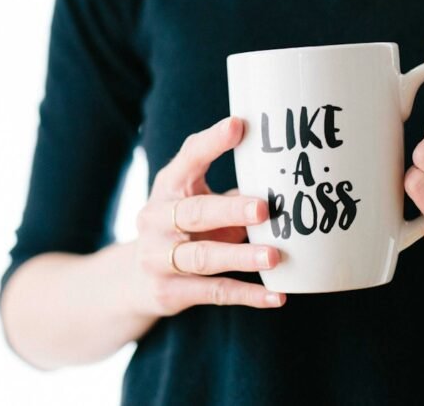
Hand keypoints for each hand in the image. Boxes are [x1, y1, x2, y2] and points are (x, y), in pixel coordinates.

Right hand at [127, 117, 286, 316]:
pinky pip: (214, 292)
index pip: (188, 159)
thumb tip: (288, 178)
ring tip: (274, 257)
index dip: (212, 143)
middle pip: (194, 213)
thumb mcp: (197, 201)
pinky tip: (277, 296)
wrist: (135, 281)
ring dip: (240, 256)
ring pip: (203, 257)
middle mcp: (156, 219)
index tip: (239, 126)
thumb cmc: (183, 230)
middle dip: (230, 210)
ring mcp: (158, 258)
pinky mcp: (169, 292)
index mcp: (168, 187)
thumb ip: (231, 191)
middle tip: (264, 209)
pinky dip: (247, 295)